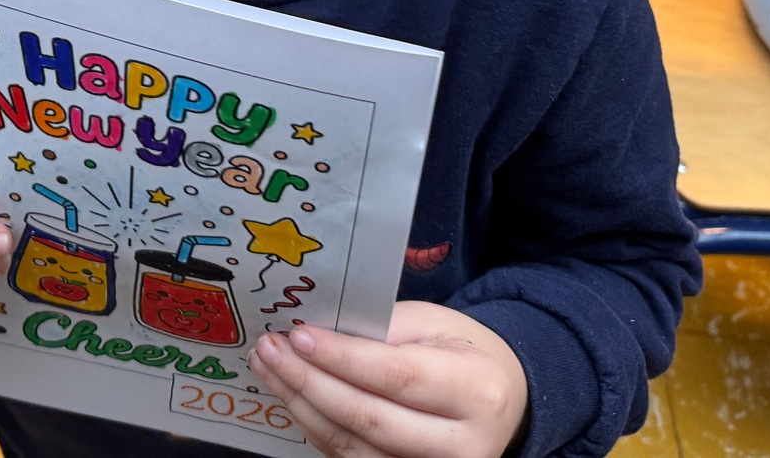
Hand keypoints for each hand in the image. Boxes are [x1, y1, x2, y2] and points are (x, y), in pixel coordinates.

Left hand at [249, 301, 526, 457]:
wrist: (500, 399)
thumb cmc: (461, 352)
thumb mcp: (434, 324)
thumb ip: (381, 329)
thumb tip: (318, 334)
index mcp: (476, 390)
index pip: (397, 376)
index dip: (343, 359)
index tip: (298, 336)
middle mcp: (462, 445)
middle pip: (370, 418)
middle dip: (310, 382)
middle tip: (270, 349)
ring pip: (353, 446)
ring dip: (302, 406)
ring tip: (269, 368)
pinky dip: (315, 428)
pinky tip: (293, 396)